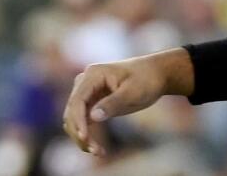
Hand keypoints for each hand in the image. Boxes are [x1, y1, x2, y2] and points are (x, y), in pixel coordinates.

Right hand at [62, 50, 189, 155]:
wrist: (154, 74)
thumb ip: (113, 104)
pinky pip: (83, 120)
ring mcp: (87, 91)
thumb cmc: (145, 80)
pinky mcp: (92, 101)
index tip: (85, 138)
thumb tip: (92, 117)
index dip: (78, 120)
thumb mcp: (132, 93)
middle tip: (95, 151)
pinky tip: (97, 147)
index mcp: (93, 74)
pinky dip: (86, 134)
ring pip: (74, 118)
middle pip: (72, 110)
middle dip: (79, 132)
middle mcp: (85, 81)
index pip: (77, 100)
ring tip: (98, 152)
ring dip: (81, 136)